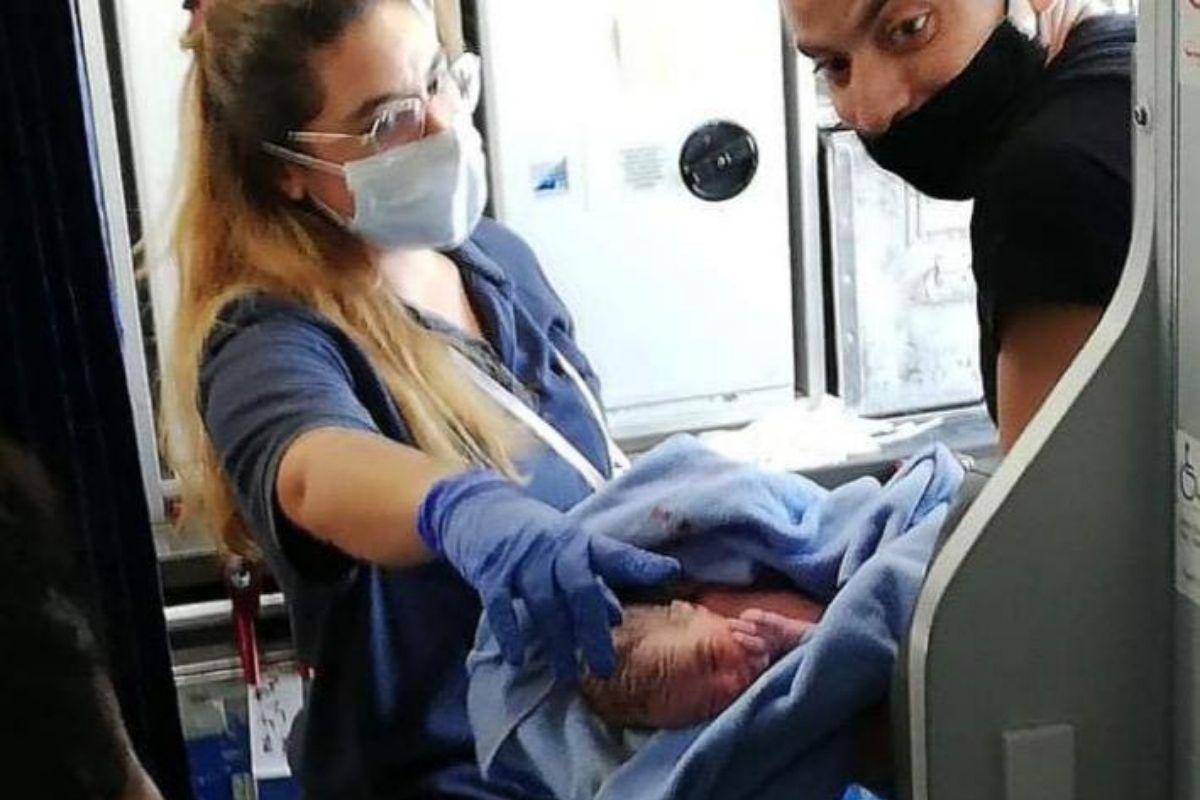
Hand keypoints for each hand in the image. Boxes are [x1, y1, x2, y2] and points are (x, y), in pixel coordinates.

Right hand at [417, 471, 680, 680]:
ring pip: (543, 602)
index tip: (671, 572)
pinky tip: (517, 658)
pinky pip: (500, 604)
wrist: (482, 508)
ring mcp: (523, 559)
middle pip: (580, 587)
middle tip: (604, 668)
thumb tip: (617, 618)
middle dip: (592, 629)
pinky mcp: (491, 571)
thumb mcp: (570, 553)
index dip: (642, 564)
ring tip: (568, 675)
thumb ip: (595, 583)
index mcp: (582, 543)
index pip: (616, 554)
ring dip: (557, 640)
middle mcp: (556, 548)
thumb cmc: (538, 539)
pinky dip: (509, 631)